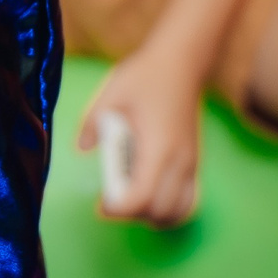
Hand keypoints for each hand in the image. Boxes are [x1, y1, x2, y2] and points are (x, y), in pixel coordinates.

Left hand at [80, 49, 204, 225]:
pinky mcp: (195, 162)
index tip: (100, 205)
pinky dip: (170, 209)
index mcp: (158, 147)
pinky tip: (150, 197)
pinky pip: (189, 200)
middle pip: (159, 211)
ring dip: (153, 215)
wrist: (181, 63)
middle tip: (110, 200)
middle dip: (133, 214)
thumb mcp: (112, 92)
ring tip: (130, 200)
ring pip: (178, 211)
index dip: (119, 209)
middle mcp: (179, 161)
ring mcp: (191, 163)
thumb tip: (82, 148)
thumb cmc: (146, 75)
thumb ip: (93, 122)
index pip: (142, 196)